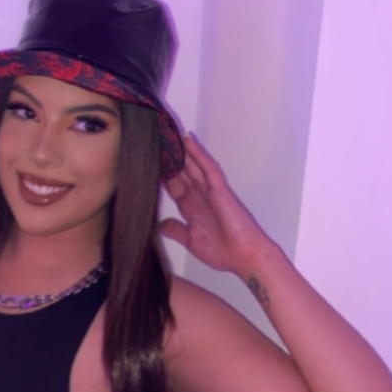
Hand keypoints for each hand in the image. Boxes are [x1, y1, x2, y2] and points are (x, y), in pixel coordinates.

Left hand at [160, 133, 271, 277]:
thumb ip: (176, 230)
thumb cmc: (222, 252)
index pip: (172, 185)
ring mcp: (209, 191)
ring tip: (168, 134)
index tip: (146, 162)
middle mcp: (198, 196)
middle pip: (180, 171)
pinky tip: (188, 141)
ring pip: (192, 165)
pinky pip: (208, 168)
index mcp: (190, 207)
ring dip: (181, 151)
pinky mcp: (220, 190)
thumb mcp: (190, 240)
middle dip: (168, 158)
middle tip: (155, 140)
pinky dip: (198, 154)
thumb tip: (160, 225)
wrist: (244, 257)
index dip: (160, 174)